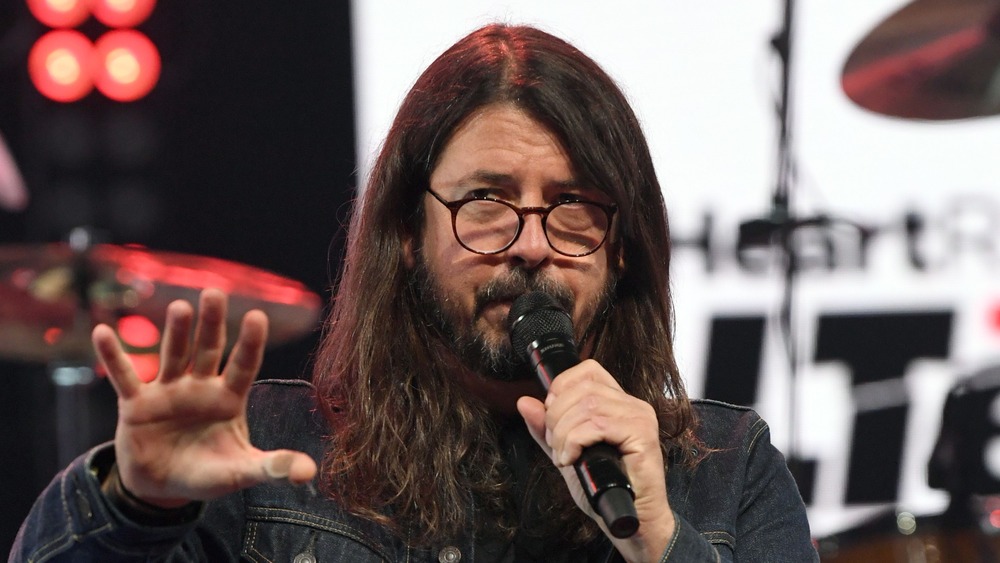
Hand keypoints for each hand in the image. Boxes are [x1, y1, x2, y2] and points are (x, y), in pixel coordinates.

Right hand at [93, 288, 316, 507]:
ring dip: (175, 333)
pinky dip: (113, 356)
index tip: (257, 315)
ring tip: (180, 308)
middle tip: (214, 293)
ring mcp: (168, 391)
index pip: (244, 365)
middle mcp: (200, 387)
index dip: (250, 343)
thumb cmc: (208, 472)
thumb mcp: (241, 473)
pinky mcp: (136, 404)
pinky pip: (124, 376)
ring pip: (172, 356)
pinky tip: (104, 331)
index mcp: (229, 398)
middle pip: (208, 349)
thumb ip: (272, 467)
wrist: (163, 486)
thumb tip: (309, 473)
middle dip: (211, 323)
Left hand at [516, 360, 674, 562]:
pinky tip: (572, 459)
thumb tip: (524, 402)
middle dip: (556, 416)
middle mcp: (632, 404)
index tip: (551, 416)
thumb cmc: (604, 489)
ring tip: (563, 455)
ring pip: (587, 406)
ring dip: (564, 432)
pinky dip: (575, 441)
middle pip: (582, 387)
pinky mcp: (642, 436)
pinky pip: (598, 424)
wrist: (630, 522)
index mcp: (617, 402)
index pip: (587, 371)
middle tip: (555, 445)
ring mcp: (640, 418)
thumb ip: (546, 430)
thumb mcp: (566, 454)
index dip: (561, 387)